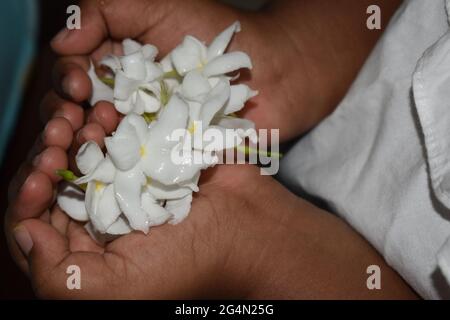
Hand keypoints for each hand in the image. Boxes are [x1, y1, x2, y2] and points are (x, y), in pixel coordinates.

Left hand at [5, 120, 415, 298]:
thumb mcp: (119, 291)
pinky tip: (106, 113)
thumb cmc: (189, 263)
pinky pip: (108, 132)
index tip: (44, 173)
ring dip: (71, 132)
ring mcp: (119, 181)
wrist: (246, 228)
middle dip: (48, 155)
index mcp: (84, 251)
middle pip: (50, 180)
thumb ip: (61, 277)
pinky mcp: (142, 156)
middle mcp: (96, 215)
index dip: (28, 194)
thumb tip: (25, 232)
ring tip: (82, 121)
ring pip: (75, 150)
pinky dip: (100, 120)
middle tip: (60, 137)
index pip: (31, 221)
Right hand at [46, 0, 347, 142]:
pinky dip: (115, 174)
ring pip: (98, 149)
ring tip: (90, 146)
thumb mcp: (153, 6)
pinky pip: (132, 172)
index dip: (65, 84)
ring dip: (84, 151)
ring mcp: (143, 135)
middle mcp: (123, 104)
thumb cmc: (213, 35)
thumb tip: (61, 43)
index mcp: (115, 70)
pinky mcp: (164, 161)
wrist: (271, 71)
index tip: (78, 87)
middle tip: (71, 126)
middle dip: (65, 123)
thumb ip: (105, 11)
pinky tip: (108, 172)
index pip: (72, 80)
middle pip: (77, 119)